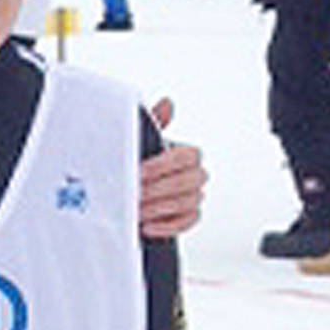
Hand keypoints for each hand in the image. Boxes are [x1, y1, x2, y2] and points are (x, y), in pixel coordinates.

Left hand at [138, 107, 204, 236]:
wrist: (133, 193)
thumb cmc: (140, 166)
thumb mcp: (143, 144)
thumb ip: (155, 124)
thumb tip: (166, 104)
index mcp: (188, 154)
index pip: (187, 157)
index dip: (161, 166)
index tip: (139, 172)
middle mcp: (196, 175)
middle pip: (186, 182)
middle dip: (156, 190)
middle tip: (134, 194)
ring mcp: (194, 197)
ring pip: (186, 203)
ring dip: (158, 208)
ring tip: (137, 210)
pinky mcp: (189, 217)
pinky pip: (186, 222)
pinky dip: (166, 226)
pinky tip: (148, 226)